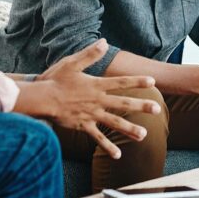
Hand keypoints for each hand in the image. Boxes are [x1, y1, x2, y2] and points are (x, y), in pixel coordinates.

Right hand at [16, 39, 159, 158]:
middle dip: (141, 107)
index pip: (121, 82)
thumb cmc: (55, 79)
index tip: (152, 82)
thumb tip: (104, 41)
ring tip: (144, 136)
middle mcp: (97, 100)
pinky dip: (107, 146)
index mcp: (96, 85)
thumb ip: (90, 54)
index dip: (137, 81)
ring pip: (114, 122)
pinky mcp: (83, 125)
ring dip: (130, 129)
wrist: (41, 99)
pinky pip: (98, 137)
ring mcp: (91, 114)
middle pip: (123, 103)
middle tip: (157, 110)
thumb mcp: (72, 62)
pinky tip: (118, 155)